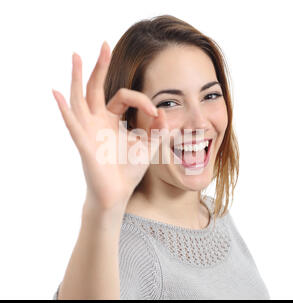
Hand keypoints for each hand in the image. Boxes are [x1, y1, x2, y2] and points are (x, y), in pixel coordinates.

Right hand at [52, 41, 168, 213]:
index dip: (141, 100)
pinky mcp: (84, 143)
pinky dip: (64, 109)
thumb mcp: (148, 146)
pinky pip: (72, 124)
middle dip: (100, 67)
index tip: (156, 113)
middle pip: (95, 87)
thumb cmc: (128, 171)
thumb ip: (157, 129)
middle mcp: (98, 121)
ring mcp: (88, 130)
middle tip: (104, 45)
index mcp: (113, 120)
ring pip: (80, 98)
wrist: (118, 193)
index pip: (123, 96)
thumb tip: (163, 110)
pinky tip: (57, 93)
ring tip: (76, 56)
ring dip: (78, 78)